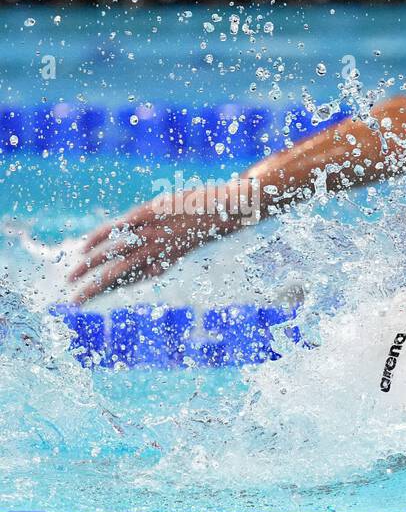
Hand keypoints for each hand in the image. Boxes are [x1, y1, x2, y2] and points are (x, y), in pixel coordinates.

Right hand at [68, 183, 258, 302]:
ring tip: (72, 277)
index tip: (89, 301)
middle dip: (94, 289)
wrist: (226, 210)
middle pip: (118, 275)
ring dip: (89, 267)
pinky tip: (84, 247)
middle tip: (74, 300)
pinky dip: (100, 237)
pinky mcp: (150, 213)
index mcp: (164, 263)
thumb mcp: (181, 245)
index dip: (108, 292)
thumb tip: (140, 263)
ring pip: (114, 254)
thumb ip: (160, 255)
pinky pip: (120, 227)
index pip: (129, 281)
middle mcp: (156, 252)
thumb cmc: (202, 227)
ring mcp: (152, 232)